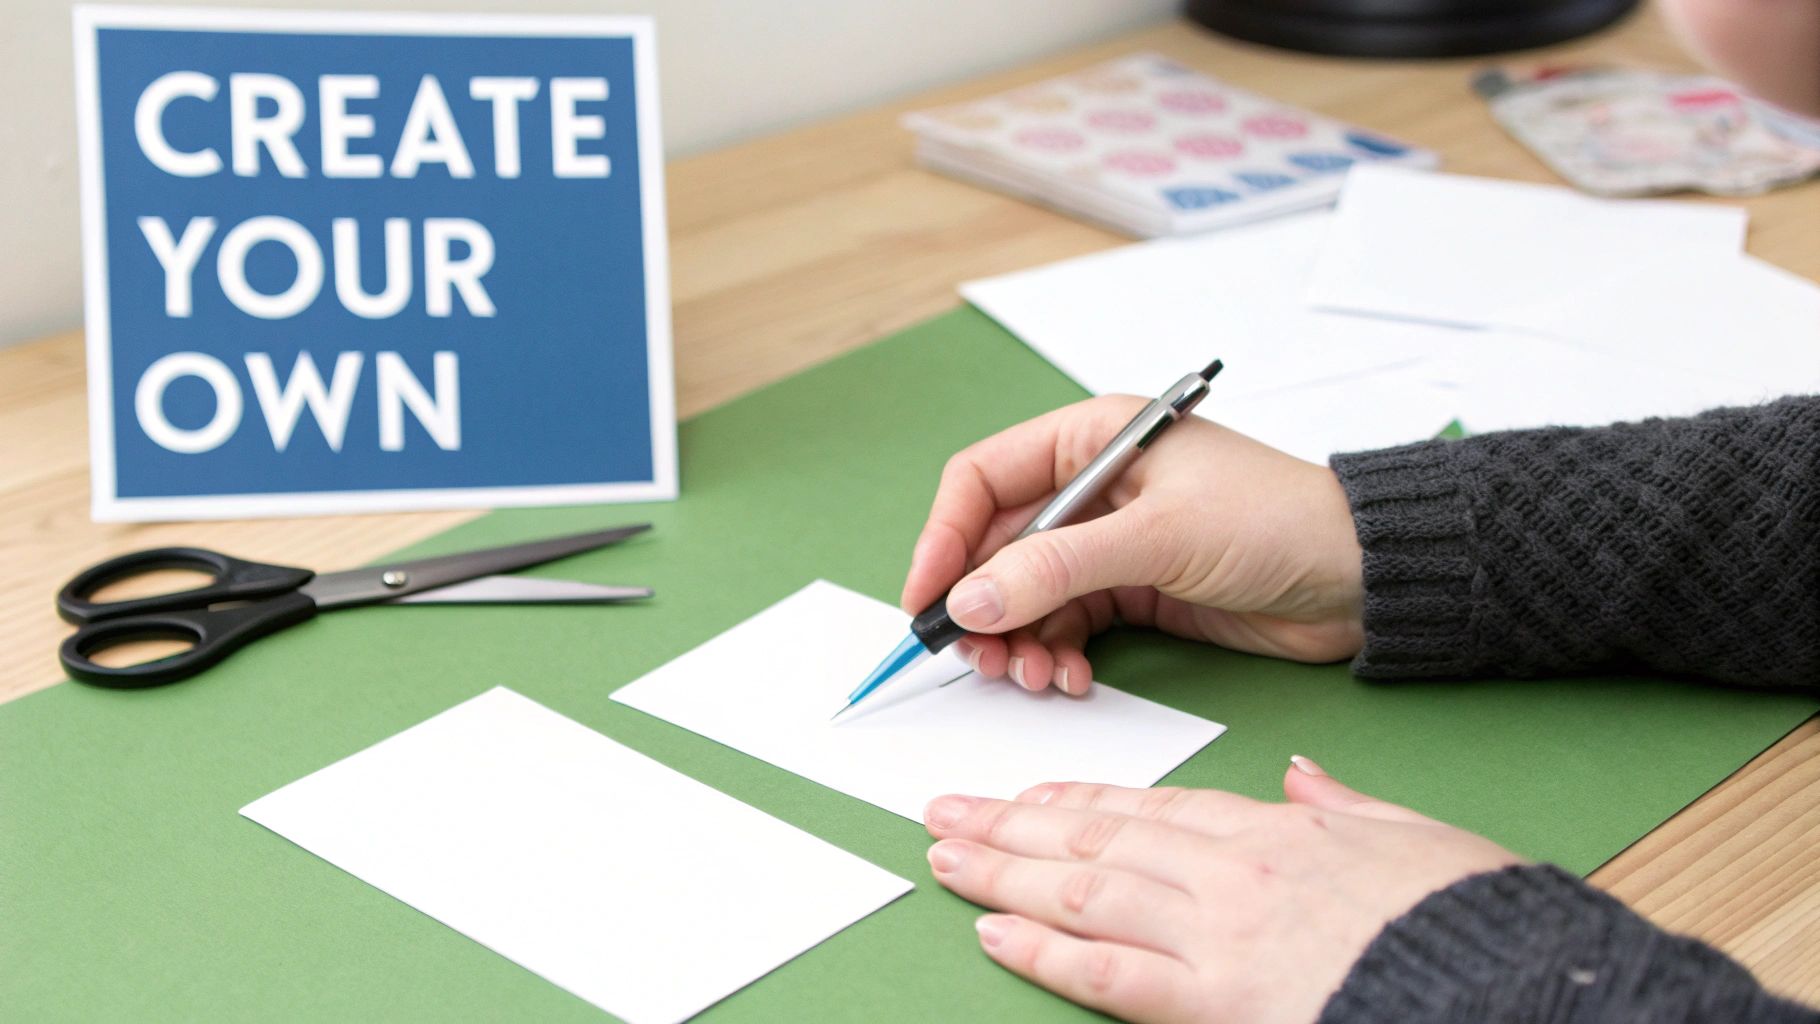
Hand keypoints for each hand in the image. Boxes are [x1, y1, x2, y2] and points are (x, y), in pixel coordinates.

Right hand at [902, 396, 1364, 694]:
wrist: (1362, 579)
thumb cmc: (1276, 522)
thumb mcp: (1157, 539)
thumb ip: (1057, 569)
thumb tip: (970, 600)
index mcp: (1091, 440)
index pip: (983, 480)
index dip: (944, 539)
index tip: (926, 599)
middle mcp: (1091, 488)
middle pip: (997, 548)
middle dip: (982, 607)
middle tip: (979, 658)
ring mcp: (1110, 544)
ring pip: (1027, 596)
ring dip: (1019, 641)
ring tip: (1035, 677)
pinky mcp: (1133, 592)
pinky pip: (1065, 626)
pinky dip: (1057, 655)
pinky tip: (1071, 678)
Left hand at [922, 759, 1523, 1023]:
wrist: (1510, 984)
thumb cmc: (1473, 923)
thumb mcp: (1419, 839)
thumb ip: (1347, 807)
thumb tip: (1307, 777)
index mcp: (1277, 833)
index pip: (1153, 809)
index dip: (1080, 804)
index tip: (1028, 799)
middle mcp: (1232, 875)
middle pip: (1098, 842)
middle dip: (1013, 829)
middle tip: (947, 815)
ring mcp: (1218, 938)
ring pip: (1084, 894)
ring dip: (1005, 876)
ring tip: (946, 859)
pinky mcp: (1216, 1003)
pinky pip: (1108, 974)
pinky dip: (1043, 954)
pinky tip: (994, 935)